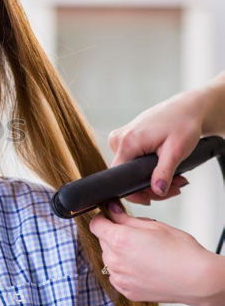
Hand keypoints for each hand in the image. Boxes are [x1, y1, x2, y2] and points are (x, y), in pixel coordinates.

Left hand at [89, 201, 224, 305]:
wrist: (198, 280)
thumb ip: (126, 218)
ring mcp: (119, 278)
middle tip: (136, 237)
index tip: (109, 218)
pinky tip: (142, 267)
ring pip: (109, 259)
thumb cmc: (182, 252)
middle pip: (103, 241)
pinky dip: (124, 270)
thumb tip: (111, 210)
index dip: (102, 219)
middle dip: (114, 236)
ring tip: (143, 254)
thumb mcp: (153, 225)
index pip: (95, 225)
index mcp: (119, 240)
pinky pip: (116, 276)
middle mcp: (114, 260)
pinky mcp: (126, 291)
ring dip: (119, 254)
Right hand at [107, 88, 208, 202]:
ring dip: (151, 178)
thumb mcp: (176, 151)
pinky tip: (163, 168)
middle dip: (151, 185)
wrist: (186, 108)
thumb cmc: (183, 123)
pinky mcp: (125, 139)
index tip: (154, 196)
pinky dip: (147, 168)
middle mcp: (118, 140)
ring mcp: (120, 139)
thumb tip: (157, 191)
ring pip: (129, 169)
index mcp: (127, 142)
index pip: (119, 177)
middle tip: (176, 186)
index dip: (136, 192)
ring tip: (175, 178)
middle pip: (126, 175)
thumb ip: (164, 173)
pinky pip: (131, 160)